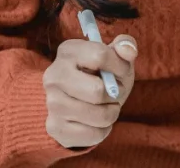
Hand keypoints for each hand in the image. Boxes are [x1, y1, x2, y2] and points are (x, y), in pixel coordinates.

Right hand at [43, 34, 137, 148]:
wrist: (85, 101)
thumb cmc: (104, 74)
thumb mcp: (118, 57)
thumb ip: (126, 46)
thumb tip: (128, 50)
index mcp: (68, 51)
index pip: (100, 56)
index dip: (120, 66)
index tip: (123, 71)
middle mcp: (53, 76)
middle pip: (97, 91)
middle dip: (116, 94)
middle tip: (115, 92)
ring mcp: (51, 103)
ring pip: (99, 115)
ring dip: (112, 112)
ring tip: (107, 106)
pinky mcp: (54, 127)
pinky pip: (93, 134)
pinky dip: (104, 130)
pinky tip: (97, 121)